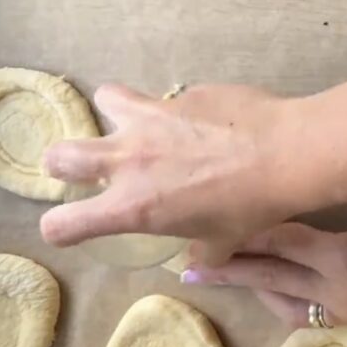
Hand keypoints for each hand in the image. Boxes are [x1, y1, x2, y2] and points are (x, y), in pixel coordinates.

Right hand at [39, 83, 302, 258]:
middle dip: (64, 162)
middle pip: (59, 154)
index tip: (76, 224)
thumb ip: (200, 250)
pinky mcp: (184, 92)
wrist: (287, 153)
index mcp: (132, 206)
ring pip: (106, 99)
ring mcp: (153, 117)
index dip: (62, 227)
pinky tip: (208, 120)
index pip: (61, 223)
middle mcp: (130, 159)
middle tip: (90, 167)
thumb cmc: (253, 207)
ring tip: (140, 123)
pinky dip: (178, 109)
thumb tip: (198, 254)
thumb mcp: (222, 242)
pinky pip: (167, 97)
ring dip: (115, 112)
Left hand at [180, 188, 346, 346]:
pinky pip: (303, 313)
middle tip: (186, 266)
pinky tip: (277, 294)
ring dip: (249, 287)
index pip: (280, 238)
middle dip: (226, 268)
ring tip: (222, 277)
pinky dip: (280, 301)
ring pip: (280, 300)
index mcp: (341, 255)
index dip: (242, 229)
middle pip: (267, 275)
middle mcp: (330, 286)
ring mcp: (342, 308)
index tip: (206, 221)